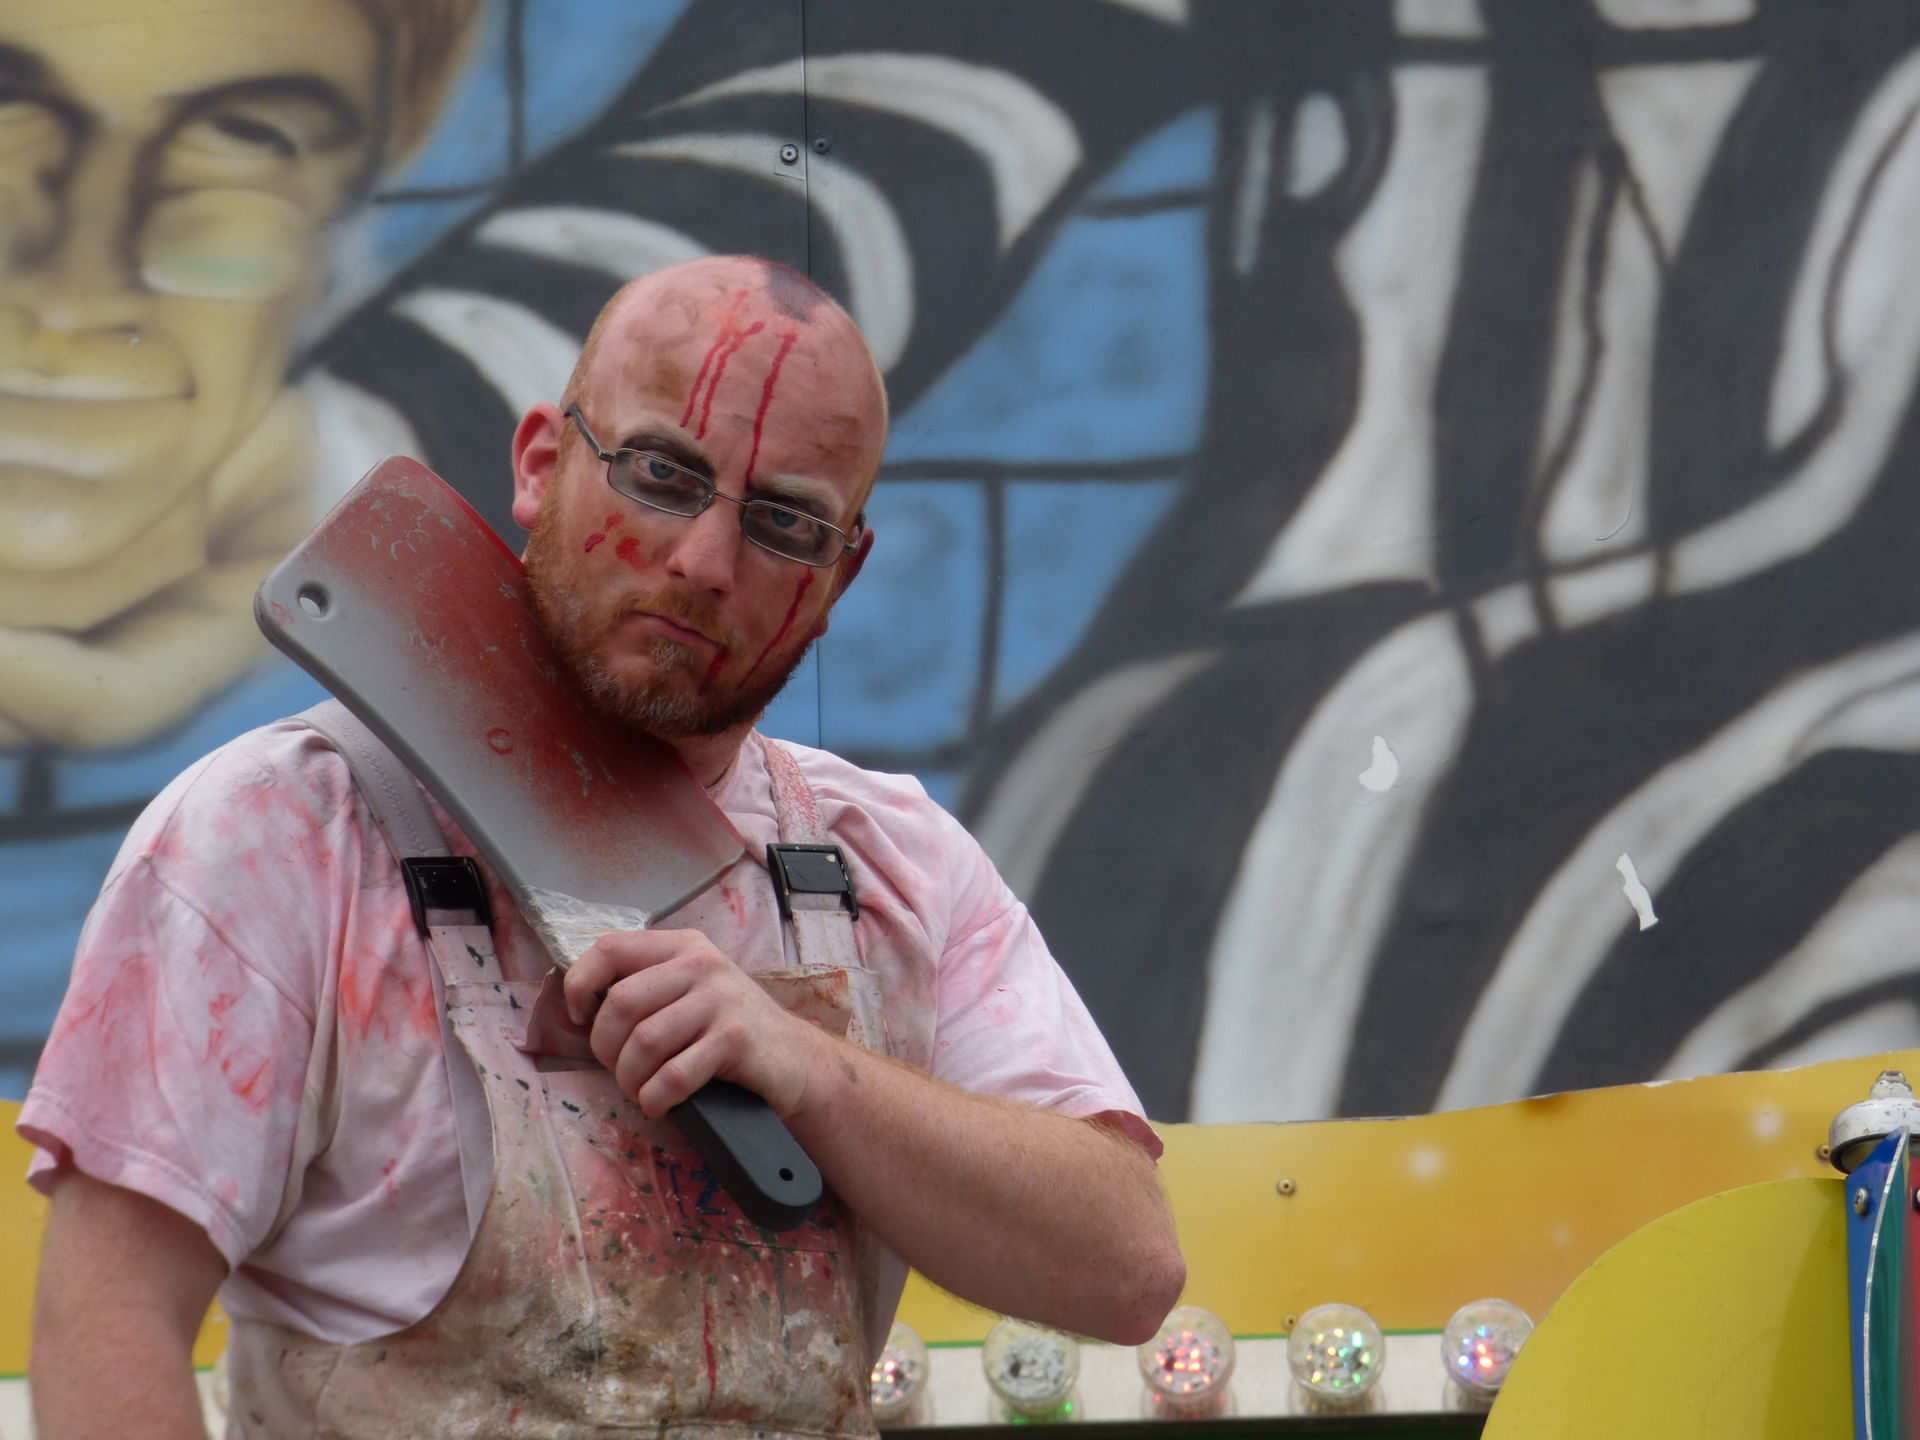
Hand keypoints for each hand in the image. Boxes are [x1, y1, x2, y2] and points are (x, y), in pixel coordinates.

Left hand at [561, 930, 826, 1118]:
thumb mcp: (690, 992)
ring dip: (630, 1079)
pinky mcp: (736, 1040)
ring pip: (643, 1042)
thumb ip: (645, 987)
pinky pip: (673, 1075)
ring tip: (642, 1091)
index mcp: (683, 946)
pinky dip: (655, 1098)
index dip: (580, 985)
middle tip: (621, 1070)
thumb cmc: (729, 1031)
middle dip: (606, 1049)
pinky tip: (661, 1103)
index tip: (580, 1019)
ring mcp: (721, 1000)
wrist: (795, 1061)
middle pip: (619, 1003)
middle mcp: (702, 963)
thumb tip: (579, 1009)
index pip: (610, 948)